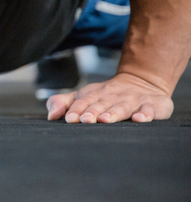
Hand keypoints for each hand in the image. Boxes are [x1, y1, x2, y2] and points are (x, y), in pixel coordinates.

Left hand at [46, 72, 173, 122]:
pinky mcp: (151, 104)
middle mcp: (112, 96)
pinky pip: (149, 109)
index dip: (76, 110)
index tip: (69, 119)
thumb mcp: (84, 96)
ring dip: (113, 113)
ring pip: (122, 107)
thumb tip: (50, 116)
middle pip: (101, 105)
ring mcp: (132, 100)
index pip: (83, 102)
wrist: (142, 81)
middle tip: (85, 120)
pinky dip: (145, 113)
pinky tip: (139, 119)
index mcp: (94, 94)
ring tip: (105, 120)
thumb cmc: (106, 95)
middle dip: (92, 112)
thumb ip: (64, 103)